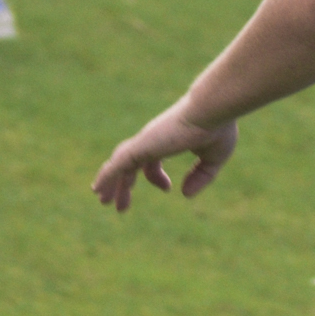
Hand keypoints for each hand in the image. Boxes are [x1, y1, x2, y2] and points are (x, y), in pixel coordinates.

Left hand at [93, 102, 239, 211]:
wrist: (211, 110)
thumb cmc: (216, 127)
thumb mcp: (213, 158)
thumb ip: (201, 176)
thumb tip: (185, 194)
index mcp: (167, 140)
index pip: (152, 161)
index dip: (157, 178)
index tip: (168, 189)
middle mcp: (152, 140)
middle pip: (130, 164)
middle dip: (124, 184)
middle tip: (119, 205)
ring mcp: (145, 142)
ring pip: (118, 165)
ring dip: (110, 184)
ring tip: (103, 201)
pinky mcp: (141, 146)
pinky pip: (116, 165)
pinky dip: (106, 177)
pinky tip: (98, 190)